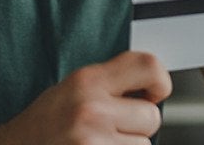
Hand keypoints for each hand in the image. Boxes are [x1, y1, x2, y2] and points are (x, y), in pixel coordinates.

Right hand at [0, 50, 171, 143]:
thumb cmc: (43, 123)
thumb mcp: (72, 88)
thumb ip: (110, 83)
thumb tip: (153, 85)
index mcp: (88, 81)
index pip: (149, 66)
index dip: (160, 81)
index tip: (153, 93)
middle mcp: (92, 109)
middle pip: (151, 117)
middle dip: (137, 126)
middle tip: (112, 128)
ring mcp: (92, 141)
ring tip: (99, 143)